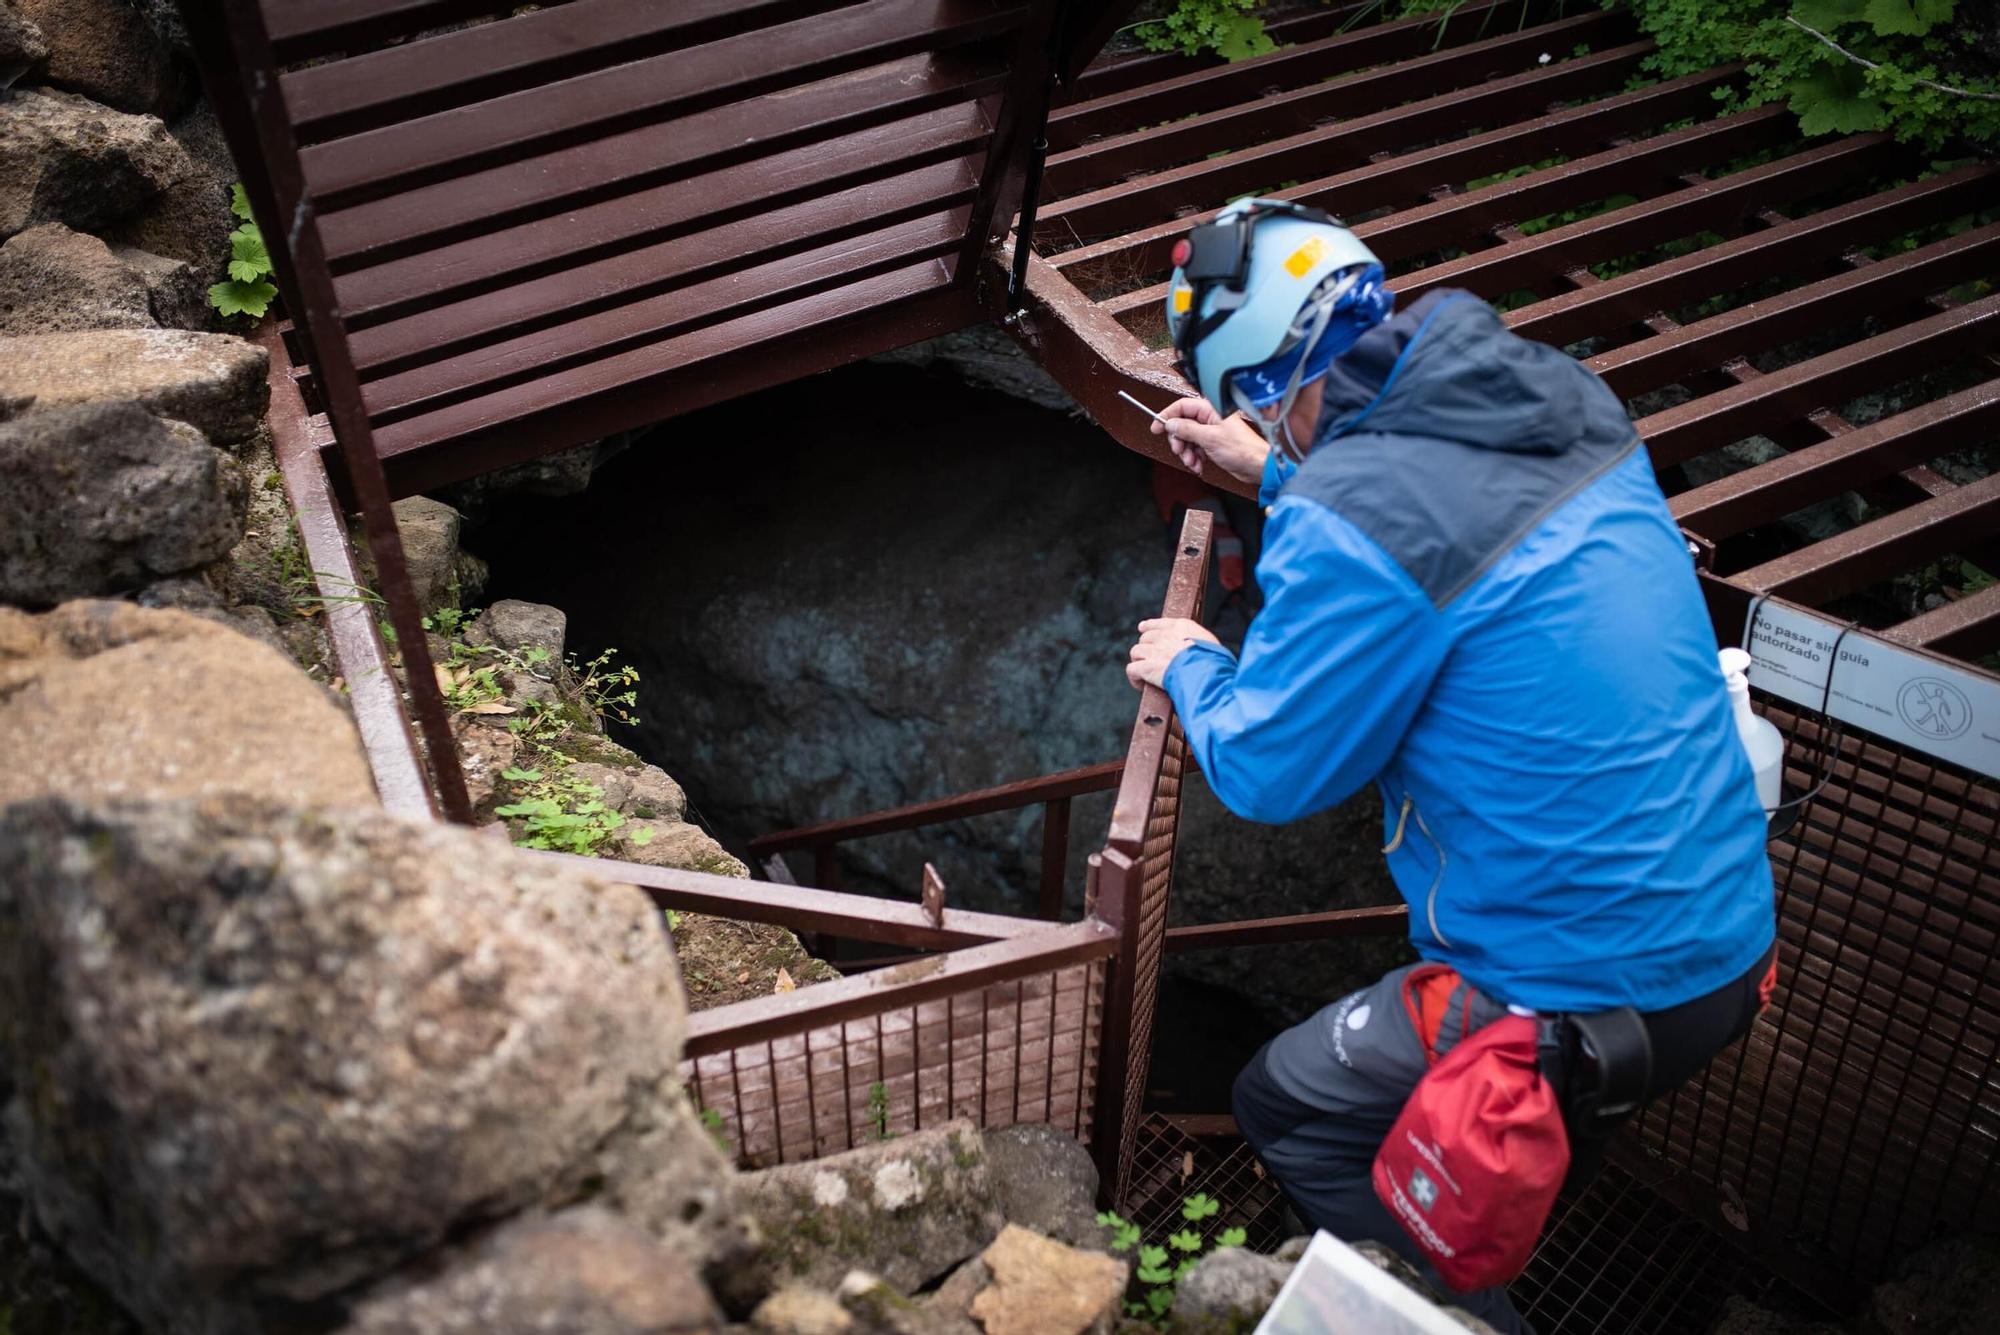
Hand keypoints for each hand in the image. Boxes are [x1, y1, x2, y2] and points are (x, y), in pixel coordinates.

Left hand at [1126, 617, 1221, 689]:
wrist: (1206, 671)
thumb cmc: (1214, 661)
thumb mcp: (1212, 645)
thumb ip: (1200, 644)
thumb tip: (1201, 652)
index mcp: (1182, 627)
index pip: (1160, 623)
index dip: (1149, 626)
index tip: (1143, 628)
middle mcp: (1165, 636)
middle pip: (1146, 638)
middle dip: (1147, 648)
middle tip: (1152, 660)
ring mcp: (1154, 651)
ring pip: (1136, 651)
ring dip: (1140, 661)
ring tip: (1146, 673)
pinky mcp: (1147, 667)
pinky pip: (1132, 669)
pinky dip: (1135, 677)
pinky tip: (1142, 684)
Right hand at [1152, 397, 1269, 485]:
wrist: (1257, 465)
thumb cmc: (1243, 449)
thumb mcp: (1209, 438)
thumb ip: (1187, 429)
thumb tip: (1171, 424)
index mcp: (1210, 409)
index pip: (1182, 407)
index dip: (1167, 416)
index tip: (1157, 426)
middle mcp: (1210, 418)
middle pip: (1182, 425)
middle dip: (1178, 440)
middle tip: (1179, 450)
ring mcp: (1211, 431)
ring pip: (1187, 439)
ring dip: (1186, 453)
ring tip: (1192, 462)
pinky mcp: (1213, 444)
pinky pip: (1195, 449)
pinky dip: (1194, 458)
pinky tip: (1198, 465)